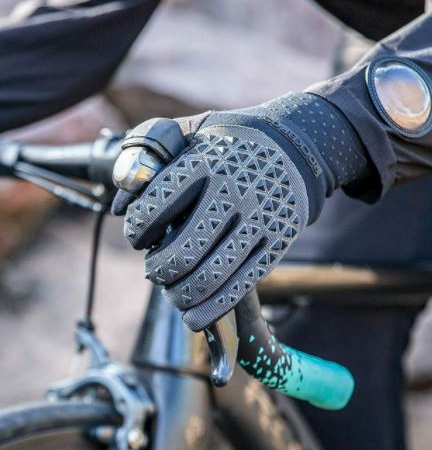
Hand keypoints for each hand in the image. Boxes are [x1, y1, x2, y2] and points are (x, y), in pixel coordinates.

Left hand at [121, 93, 368, 329]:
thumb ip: (146, 156)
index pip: (153, 209)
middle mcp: (231, 192)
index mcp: (203, 162)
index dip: (138, 231)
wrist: (295, 147)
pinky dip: (212, 309)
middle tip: (156, 270)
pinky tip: (195, 317)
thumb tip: (118, 206)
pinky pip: (240, 286)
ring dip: (181, 295)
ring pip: (209, 277)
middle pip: (181, 253)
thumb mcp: (188, 132)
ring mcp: (257, 220)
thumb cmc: (230, 144)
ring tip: (174, 293)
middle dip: (158, 270)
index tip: (140, 237)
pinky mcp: (277, 243)